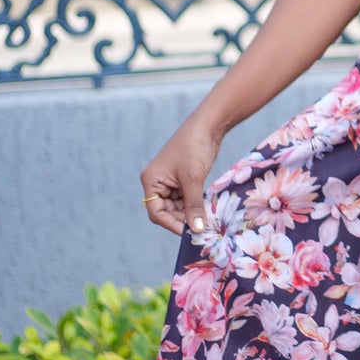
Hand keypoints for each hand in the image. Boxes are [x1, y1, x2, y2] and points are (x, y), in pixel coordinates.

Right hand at [140, 119, 223, 237]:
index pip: (156, 212)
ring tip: (206, 222)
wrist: (207, 126)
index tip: (189, 233)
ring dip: (189, 214)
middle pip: (166, 211)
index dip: (171, 224)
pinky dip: (194, 205)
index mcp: (151, 181)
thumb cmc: (194, 149)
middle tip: (200, 230)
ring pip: (177, 207)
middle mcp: (157, 182)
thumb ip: (193, 206)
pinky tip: (206, 211)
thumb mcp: (193, 180)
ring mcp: (170, 181)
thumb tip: (196, 230)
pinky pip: (185, 199)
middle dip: (182, 220)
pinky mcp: (182, 179)